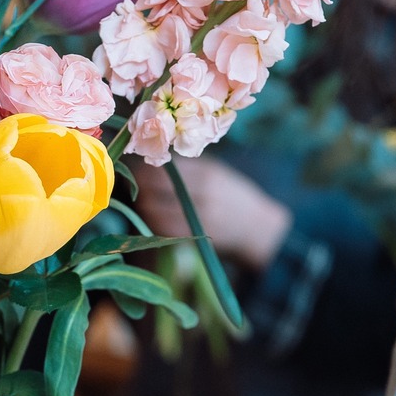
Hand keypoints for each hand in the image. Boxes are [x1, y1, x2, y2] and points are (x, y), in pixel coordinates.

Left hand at [135, 158, 290, 273]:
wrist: (258, 226)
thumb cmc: (233, 194)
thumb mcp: (217, 172)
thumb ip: (189, 168)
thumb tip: (153, 160)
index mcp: (208, 173)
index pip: (165, 169)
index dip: (146, 169)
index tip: (139, 168)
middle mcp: (203, 193)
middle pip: (155, 189)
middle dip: (141, 188)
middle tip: (136, 185)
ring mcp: (200, 216)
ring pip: (156, 211)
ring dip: (145, 206)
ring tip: (145, 200)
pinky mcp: (197, 236)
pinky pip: (165, 229)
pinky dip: (155, 222)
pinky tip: (156, 216)